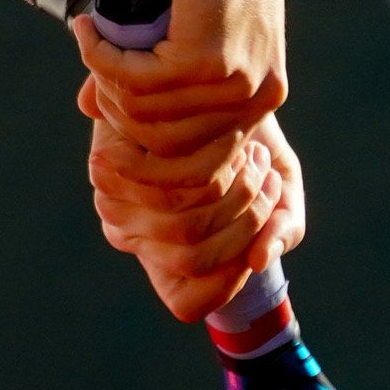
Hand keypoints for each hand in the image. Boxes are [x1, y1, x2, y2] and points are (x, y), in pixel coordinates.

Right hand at [74, 0, 289, 160]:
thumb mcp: (177, 34)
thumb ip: (147, 80)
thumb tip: (91, 112)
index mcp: (259, 100)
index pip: (197, 169)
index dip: (142, 158)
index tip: (102, 125)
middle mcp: (258, 99)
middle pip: (165, 149)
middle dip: (116, 117)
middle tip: (93, 73)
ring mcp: (238, 83)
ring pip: (144, 116)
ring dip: (105, 81)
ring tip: (94, 40)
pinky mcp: (211, 61)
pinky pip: (135, 83)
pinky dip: (101, 58)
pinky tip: (90, 27)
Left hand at [80, 93, 306, 320]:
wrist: (208, 87)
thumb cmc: (246, 147)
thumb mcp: (280, 188)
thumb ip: (284, 226)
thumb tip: (260, 260)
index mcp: (166, 257)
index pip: (187, 303)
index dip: (228, 280)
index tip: (259, 236)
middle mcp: (133, 238)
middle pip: (192, 258)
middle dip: (244, 220)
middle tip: (266, 176)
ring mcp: (115, 205)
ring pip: (181, 225)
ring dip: (232, 192)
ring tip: (253, 152)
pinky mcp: (106, 164)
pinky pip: (162, 188)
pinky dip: (208, 168)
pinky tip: (230, 136)